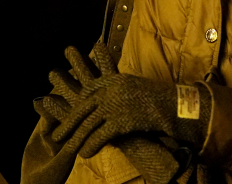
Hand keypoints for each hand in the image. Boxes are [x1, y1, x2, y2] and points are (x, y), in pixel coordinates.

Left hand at [42, 45, 187, 183]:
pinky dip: (91, 145)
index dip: (77, 104)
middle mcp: (112, 89)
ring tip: (67, 147)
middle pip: (84, 107)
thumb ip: (119, 92)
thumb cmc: (158, 98)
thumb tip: (106, 105)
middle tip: (57, 135)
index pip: (89, 90)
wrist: (174, 105)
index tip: (68, 113)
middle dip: (69, 122)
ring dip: (76, 138)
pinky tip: (85, 153)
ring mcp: (115, 104)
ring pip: (89, 123)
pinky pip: (100, 135)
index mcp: (115, 79)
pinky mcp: (120, 119)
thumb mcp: (135, 88)